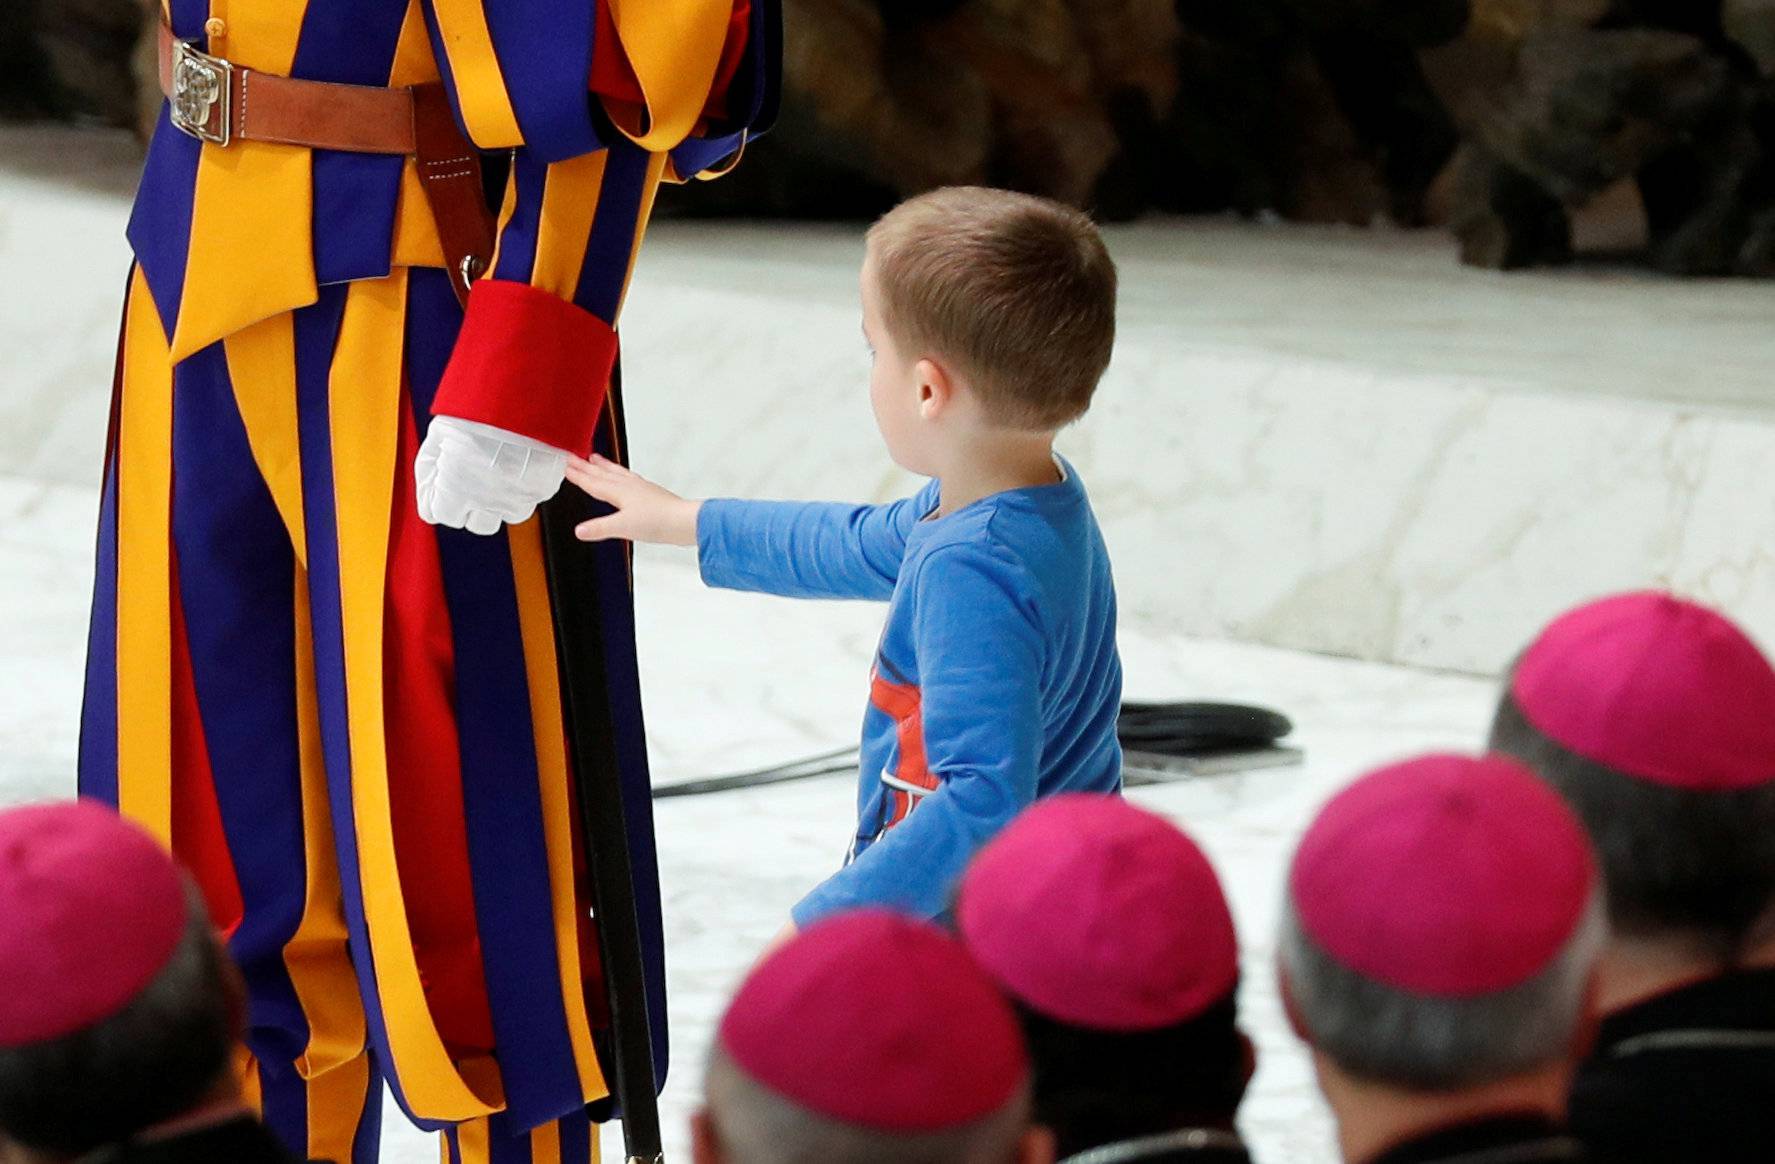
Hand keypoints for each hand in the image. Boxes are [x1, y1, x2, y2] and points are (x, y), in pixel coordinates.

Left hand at [415, 416, 567, 535]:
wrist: (520, 394)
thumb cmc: (477, 412)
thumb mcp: (439, 434)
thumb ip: (432, 466)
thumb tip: (431, 485)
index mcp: (455, 488)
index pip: (438, 514)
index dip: (439, 499)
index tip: (443, 487)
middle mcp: (486, 499)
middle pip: (475, 523)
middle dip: (471, 505)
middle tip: (473, 479)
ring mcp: (517, 496)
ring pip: (505, 514)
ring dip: (500, 499)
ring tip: (498, 471)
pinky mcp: (541, 489)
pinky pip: (529, 499)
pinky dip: (523, 487)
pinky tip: (517, 465)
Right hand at [563, 454, 700, 545]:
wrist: (684, 521)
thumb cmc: (658, 522)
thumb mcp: (623, 527)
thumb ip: (599, 528)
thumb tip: (579, 530)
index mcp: (619, 491)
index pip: (593, 482)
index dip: (578, 474)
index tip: (566, 465)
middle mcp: (629, 486)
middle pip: (602, 473)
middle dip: (586, 466)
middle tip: (573, 457)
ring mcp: (641, 488)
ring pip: (617, 473)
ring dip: (604, 466)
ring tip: (595, 459)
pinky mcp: (651, 493)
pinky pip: (629, 478)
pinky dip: (621, 475)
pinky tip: (625, 480)